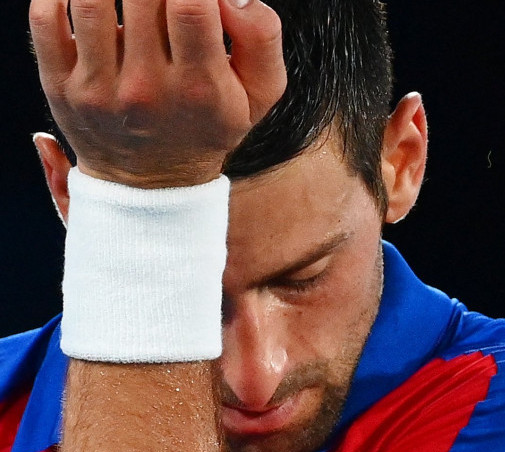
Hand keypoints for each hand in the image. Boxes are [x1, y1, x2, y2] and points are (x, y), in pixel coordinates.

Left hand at [29, 0, 285, 187]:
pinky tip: (90, 0)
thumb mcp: (259, 93)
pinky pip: (45, 18)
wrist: (156, 184)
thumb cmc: (210, 127)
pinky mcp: (61, 87)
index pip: (190, 5)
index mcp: (199, 87)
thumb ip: (261, 35)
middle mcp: (145, 89)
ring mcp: (97, 89)